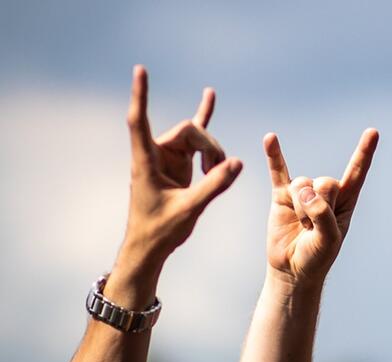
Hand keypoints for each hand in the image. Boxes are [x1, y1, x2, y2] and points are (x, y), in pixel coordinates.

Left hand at [122, 65, 242, 269]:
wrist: (152, 246)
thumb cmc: (161, 230)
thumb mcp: (190, 208)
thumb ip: (214, 185)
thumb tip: (237, 162)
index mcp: (146, 161)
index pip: (139, 120)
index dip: (141, 96)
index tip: (140, 70)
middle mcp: (156, 153)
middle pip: (188, 131)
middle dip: (209, 147)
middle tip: (220, 172)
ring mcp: (169, 156)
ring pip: (197, 137)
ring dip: (213, 151)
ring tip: (221, 170)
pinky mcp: (180, 163)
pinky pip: (194, 137)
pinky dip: (203, 118)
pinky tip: (209, 96)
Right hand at [263, 129, 378, 286]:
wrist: (292, 269)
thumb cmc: (317, 256)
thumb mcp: (329, 240)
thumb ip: (323, 214)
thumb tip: (305, 191)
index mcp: (346, 201)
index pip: (356, 172)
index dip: (364, 153)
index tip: (373, 132)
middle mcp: (325, 192)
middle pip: (325, 182)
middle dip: (319, 206)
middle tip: (313, 227)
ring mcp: (302, 192)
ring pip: (302, 184)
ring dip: (301, 207)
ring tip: (301, 225)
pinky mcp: (282, 195)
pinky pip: (278, 171)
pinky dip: (274, 155)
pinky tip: (270, 138)